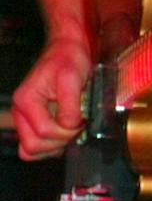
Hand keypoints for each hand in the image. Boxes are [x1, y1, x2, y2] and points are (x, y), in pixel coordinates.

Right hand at [12, 35, 92, 159]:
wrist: (68, 50)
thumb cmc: (69, 60)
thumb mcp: (72, 79)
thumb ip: (70, 106)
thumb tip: (69, 126)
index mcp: (26, 101)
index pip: (44, 132)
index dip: (66, 132)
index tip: (81, 121)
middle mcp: (21, 112)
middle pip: (33, 146)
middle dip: (60, 141)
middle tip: (77, 128)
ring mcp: (26, 118)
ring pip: (31, 150)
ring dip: (55, 146)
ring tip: (72, 130)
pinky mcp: (34, 121)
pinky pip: (36, 146)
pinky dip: (51, 145)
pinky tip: (66, 133)